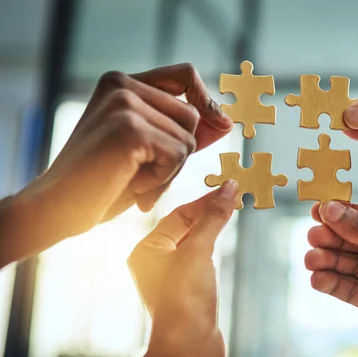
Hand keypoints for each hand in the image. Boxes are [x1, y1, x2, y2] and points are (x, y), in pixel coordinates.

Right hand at [24, 63, 232, 241]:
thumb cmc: (103, 181)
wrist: (59, 208)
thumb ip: (181, 130)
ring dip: (169, 169)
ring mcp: (124, 104)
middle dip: (179, 152)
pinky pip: (177, 154)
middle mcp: (122, 85)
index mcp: (122, 83)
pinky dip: (162, 178)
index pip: (185, 74)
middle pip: (192, 116)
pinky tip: (132, 185)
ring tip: (134, 179)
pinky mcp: (130, 129)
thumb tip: (225, 121)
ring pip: (188, 138)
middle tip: (145, 173)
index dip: (207, 99)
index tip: (222, 125)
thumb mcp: (149, 150)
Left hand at [127, 180, 237, 356]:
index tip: (228, 187)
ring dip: (212, 229)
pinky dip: (213, 248)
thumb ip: (213, 218)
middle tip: (234, 196)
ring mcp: (171, 279)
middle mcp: (154, 263)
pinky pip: (201, 261)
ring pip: (194, 244)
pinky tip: (224, 243)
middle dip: (209, 213)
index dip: (205, 201)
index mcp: (146, 250)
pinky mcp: (188, 292)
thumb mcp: (199, 251)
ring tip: (233, 211)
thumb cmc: (185, 299)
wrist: (189, 347)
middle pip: (185, 228)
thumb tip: (228, 189)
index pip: (178, 215)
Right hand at [305, 201, 357, 356]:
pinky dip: (334, 284)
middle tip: (312, 235)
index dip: (348, 214)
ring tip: (309, 259)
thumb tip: (333, 210)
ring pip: (353, 267)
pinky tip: (317, 279)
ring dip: (330, 261)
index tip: (320, 209)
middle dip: (335, 238)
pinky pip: (352, 290)